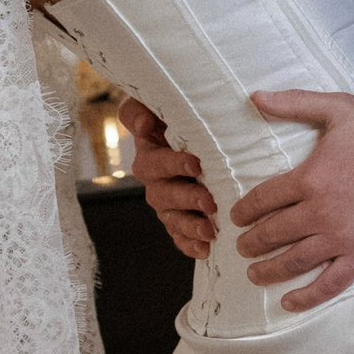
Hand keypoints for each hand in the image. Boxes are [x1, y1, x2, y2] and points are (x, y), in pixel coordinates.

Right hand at [118, 95, 216, 260]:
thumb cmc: (180, 116)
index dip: (172, 163)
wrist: (194, 135)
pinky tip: (206, 249)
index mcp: (150, 151)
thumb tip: (143, 124)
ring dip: (190, 225)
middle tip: (210, 200)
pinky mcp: (175, 220)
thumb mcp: (162, 104)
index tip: (196, 163)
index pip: (154, 159)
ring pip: (171, 218)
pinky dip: (190, 245)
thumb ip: (145, 109)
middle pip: (163, 193)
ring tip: (210, 229)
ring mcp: (164, 202)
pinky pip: (178, 237)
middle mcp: (154, 180)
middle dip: (187, 198)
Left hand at [233, 92, 353, 312]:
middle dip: (252, 242)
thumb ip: (294, 103)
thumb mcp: (338, 108)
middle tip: (241, 246)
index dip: (245, 210)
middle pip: (273, 234)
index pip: (263, 200)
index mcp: (310, 178)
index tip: (236, 216)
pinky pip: (329, 284)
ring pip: (294, 262)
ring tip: (255, 273)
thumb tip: (255, 97)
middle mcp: (320, 213)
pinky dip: (307, 297)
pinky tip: (290, 302)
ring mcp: (341, 239)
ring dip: (269, 270)